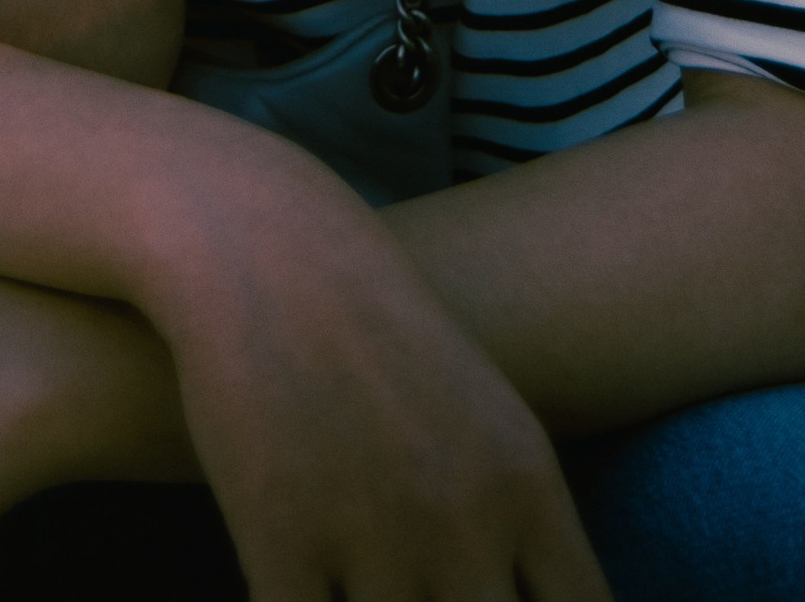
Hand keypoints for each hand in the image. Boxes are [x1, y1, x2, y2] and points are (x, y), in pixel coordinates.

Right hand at [160, 211, 610, 601]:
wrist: (260, 238)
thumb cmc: (374, 328)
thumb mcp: (485, 413)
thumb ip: (521, 524)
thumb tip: (544, 597)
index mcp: (524, 484)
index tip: (498, 600)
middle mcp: (463, 517)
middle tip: (427, 590)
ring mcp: (372, 532)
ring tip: (365, 591)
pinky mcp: (279, 534)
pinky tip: (307, 595)